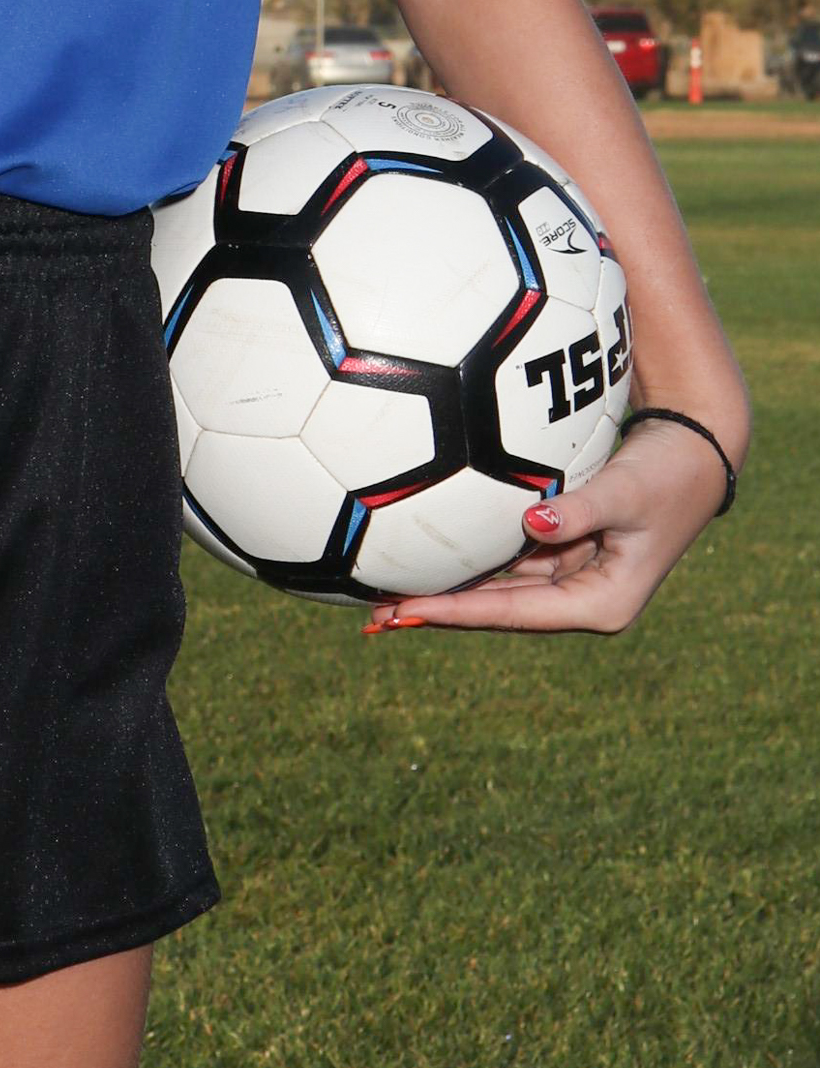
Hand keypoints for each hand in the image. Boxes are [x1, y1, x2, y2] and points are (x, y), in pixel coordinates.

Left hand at [362, 416, 734, 637]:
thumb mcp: (627, 493)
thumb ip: (580, 509)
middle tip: (375, 614)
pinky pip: (505, 558)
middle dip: (439, 610)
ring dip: (446, 589)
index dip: (460, 612)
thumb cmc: (666, 475)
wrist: (693, 453)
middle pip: (497, 610)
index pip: (515, 613)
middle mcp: (579, 597)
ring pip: (496, 587)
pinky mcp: (561, 548)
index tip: (410, 611)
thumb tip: (531, 521)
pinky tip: (425, 557)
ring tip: (383, 594)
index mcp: (600, 603)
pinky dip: (469, 559)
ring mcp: (569, 574)